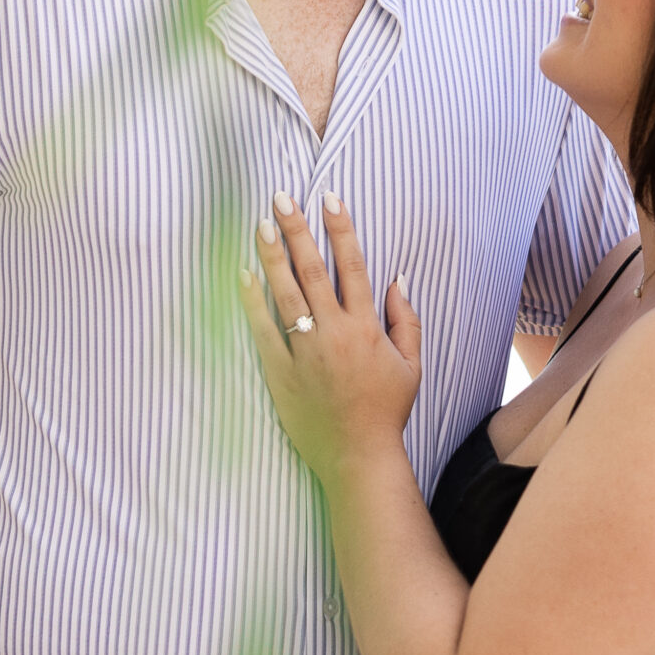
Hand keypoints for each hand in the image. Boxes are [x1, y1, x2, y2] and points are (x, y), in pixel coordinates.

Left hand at [240, 192, 421, 484]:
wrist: (359, 456)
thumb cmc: (386, 410)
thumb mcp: (411, 364)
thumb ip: (405, 320)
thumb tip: (396, 279)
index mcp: (365, 327)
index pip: (353, 266)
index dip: (341, 229)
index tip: (330, 198)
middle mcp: (333, 333)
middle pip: (312, 270)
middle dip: (296, 230)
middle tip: (281, 198)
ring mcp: (304, 352)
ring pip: (284, 293)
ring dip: (271, 256)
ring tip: (260, 225)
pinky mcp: (281, 372)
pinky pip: (262, 330)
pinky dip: (251, 302)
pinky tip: (242, 275)